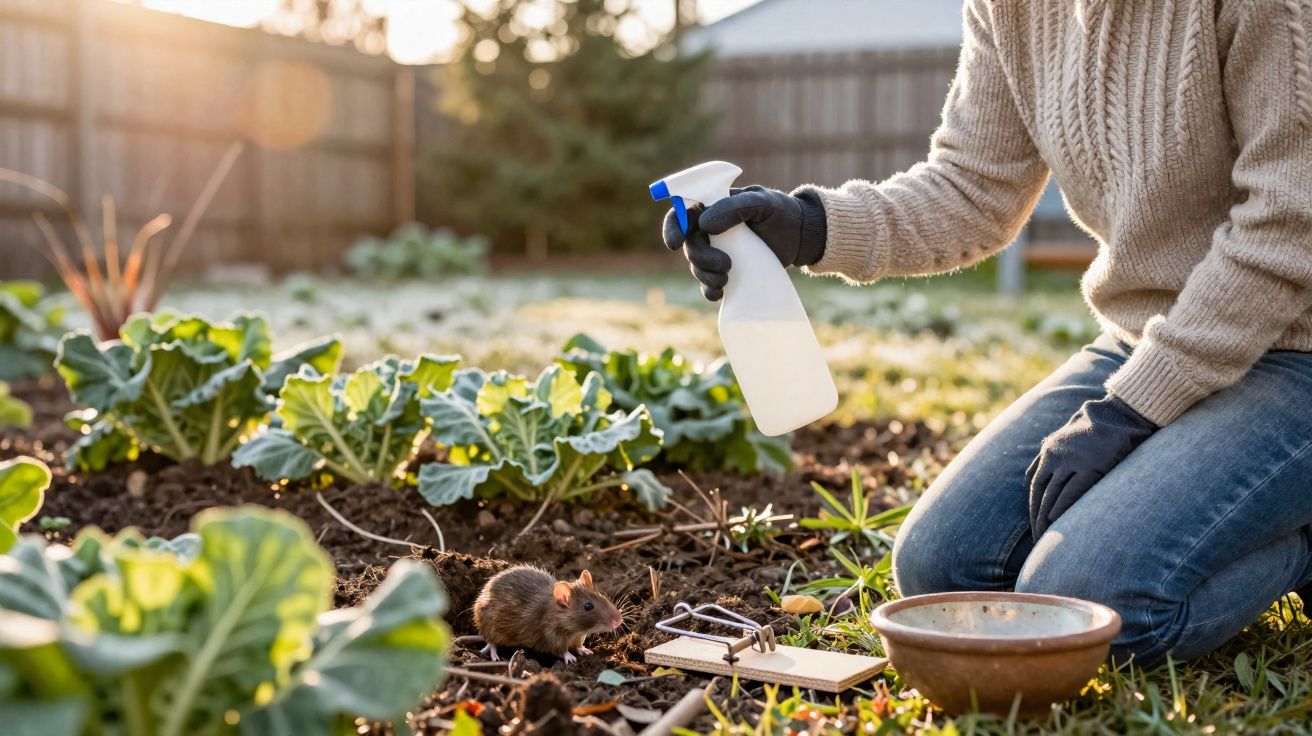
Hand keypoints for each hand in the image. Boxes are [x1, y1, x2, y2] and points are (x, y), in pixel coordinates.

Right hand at [662, 186, 825, 300]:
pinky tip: (719, 294)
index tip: (674, 244)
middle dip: (700, 259)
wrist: (800, 236)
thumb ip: (734, 207)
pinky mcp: (727, 271)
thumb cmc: (780, 212)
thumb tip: (704, 224)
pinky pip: (708, 284)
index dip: (672, 228)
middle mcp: (710, 230)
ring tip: (727, 279)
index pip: (682, 214)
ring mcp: (717, 251)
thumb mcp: (762, 202)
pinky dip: (709, 291)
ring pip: (696, 266)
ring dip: (705, 276)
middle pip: (688, 246)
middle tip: (726, 265)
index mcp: (712, 207)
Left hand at [1027, 395, 1156, 536]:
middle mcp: (1057, 456)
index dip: (1033, 506)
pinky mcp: (1092, 466)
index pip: (1035, 484)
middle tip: (1038, 537)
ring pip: (1054, 493)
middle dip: (1038, 516)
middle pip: (1042, 492)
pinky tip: (1056, 519)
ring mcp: (1073, 461)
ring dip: (1048, 516)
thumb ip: (1043, 459)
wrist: (1116, 416)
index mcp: (1049, 452)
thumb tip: (1026, 480)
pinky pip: (1073, 490)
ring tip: (1046, 535)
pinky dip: (1063, 505)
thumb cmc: (1089, 432)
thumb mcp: (1060, 440)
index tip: (1034, 523)